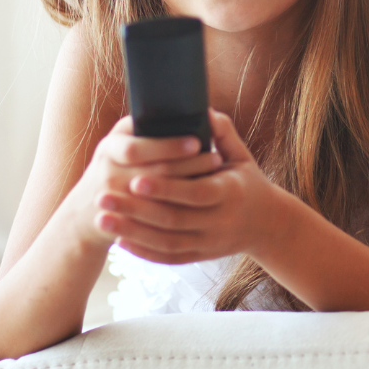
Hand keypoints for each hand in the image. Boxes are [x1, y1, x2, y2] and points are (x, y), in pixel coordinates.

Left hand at [95, 109, 282, 264]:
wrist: (267, 224)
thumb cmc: (249, 181)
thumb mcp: (242, 156)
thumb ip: (223, 133)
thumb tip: (202, 110)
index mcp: (230, 192)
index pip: (195, 192)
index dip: (165, 188)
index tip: (135, 179)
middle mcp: (219, 221)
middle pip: (173, 219)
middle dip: (135, 210)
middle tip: (101, 196)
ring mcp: (209, 242)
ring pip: (165, 242)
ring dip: (131, 231)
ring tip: (101, 219)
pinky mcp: (200, 256)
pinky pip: (168, 257)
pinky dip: (143, 251)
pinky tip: (119, 240)